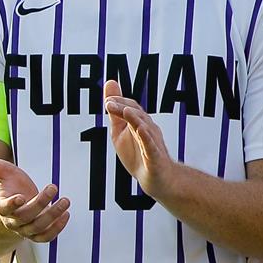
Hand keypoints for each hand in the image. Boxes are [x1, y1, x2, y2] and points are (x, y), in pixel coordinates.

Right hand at [0, 148, 69, 243]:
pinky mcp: (36, 233)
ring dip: (53, 215)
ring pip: (38, 227)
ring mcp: (25, 228)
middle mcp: (13, 220)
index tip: (20, 197)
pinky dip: (57, 228)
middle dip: (40, 203)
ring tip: (65, 201)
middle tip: (52, 188)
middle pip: (25, 217)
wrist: (15, 204)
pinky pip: (46, 237)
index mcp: (1, 206)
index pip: (4, 209)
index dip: (11, 205)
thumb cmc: (8, 186)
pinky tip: (65, 214)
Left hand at [105, 78, 176, 196]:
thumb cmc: (137, 153)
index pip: (130, 108)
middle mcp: (147, 130)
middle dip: (123, 108)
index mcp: (139, 123)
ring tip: (125, 110)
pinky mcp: (154, 157)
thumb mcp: (120, 131)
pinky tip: (141, 130)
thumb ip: (114, 110)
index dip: (119, 102)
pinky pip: (151, 146)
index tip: (107, 98)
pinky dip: (146, 138)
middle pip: (136, 115)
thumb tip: (110, 84)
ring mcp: (151, 143)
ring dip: (134, 118)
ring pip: (144, 128)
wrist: (156, 178)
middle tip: (109, 103)